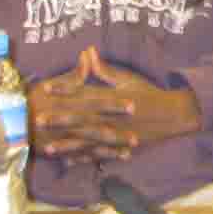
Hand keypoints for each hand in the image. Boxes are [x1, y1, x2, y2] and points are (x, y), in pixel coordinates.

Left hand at [31, 47, 201, 160]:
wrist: (174, 115)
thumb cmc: (150, 94)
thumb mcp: (129, 79)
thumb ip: (105, 70)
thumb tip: (88, 51)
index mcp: (112, 97)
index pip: (84, 91)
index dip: (64, 88)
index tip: (45, 87)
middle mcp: (112, 116)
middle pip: (82, 117)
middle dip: (59, 119)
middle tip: (38, 121)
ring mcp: (116, 134)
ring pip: (88, 140)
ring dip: (67, 144)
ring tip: (48, 149)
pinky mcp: (120, 147)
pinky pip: (99, 154)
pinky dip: (84, 159)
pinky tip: (68, 162)